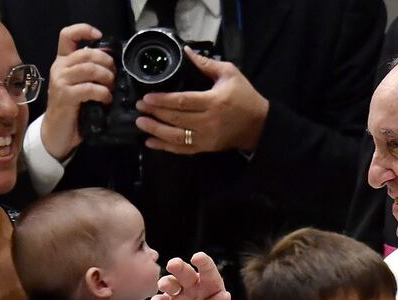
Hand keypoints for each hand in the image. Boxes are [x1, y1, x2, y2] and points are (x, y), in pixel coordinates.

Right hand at [39, 24, 115, 159]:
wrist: (57, 133)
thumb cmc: (73, 110)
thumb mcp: (80, 86)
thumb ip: (89, 73)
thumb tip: (113, 66)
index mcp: (62, 62)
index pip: (67, 35)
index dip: (84, 30)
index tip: (99, 35)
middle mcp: (59, 67)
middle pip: (88, 53)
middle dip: (107, 62)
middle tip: (114, 76)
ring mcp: (60, 81)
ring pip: (90, 68)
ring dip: (107, 78)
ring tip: (111, 88)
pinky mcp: (65, 96)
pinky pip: (90, 88)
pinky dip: (103, 93)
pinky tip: (106, 100)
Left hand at [135, 47, 268, 153]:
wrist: (258, 125)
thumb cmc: (244, 97)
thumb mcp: (230, 74)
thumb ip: (206, 64)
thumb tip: (186, 52)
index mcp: (213, 102)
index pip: (182, 102)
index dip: (163, 100)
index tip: (147, 97)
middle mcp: (208, 122)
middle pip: (176, 119)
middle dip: (155, 114)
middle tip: (138, 107)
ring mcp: (206, 138)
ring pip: (176, 137)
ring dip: (156, 131)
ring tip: (141, 123)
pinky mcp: (206, 148)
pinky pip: (183, 150)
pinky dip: (166, 147)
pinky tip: (151, 143)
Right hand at [149, 252, 236, 299]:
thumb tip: (224, 296)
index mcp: (210, 283)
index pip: (207, 269)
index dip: (203, 262)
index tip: (198, 257)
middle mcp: (192, 285)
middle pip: (184, 272)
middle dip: (178, 266)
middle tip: (173, 264)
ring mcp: (178, 295)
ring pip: (169, 284)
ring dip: (165, 283)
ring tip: (163, 287)